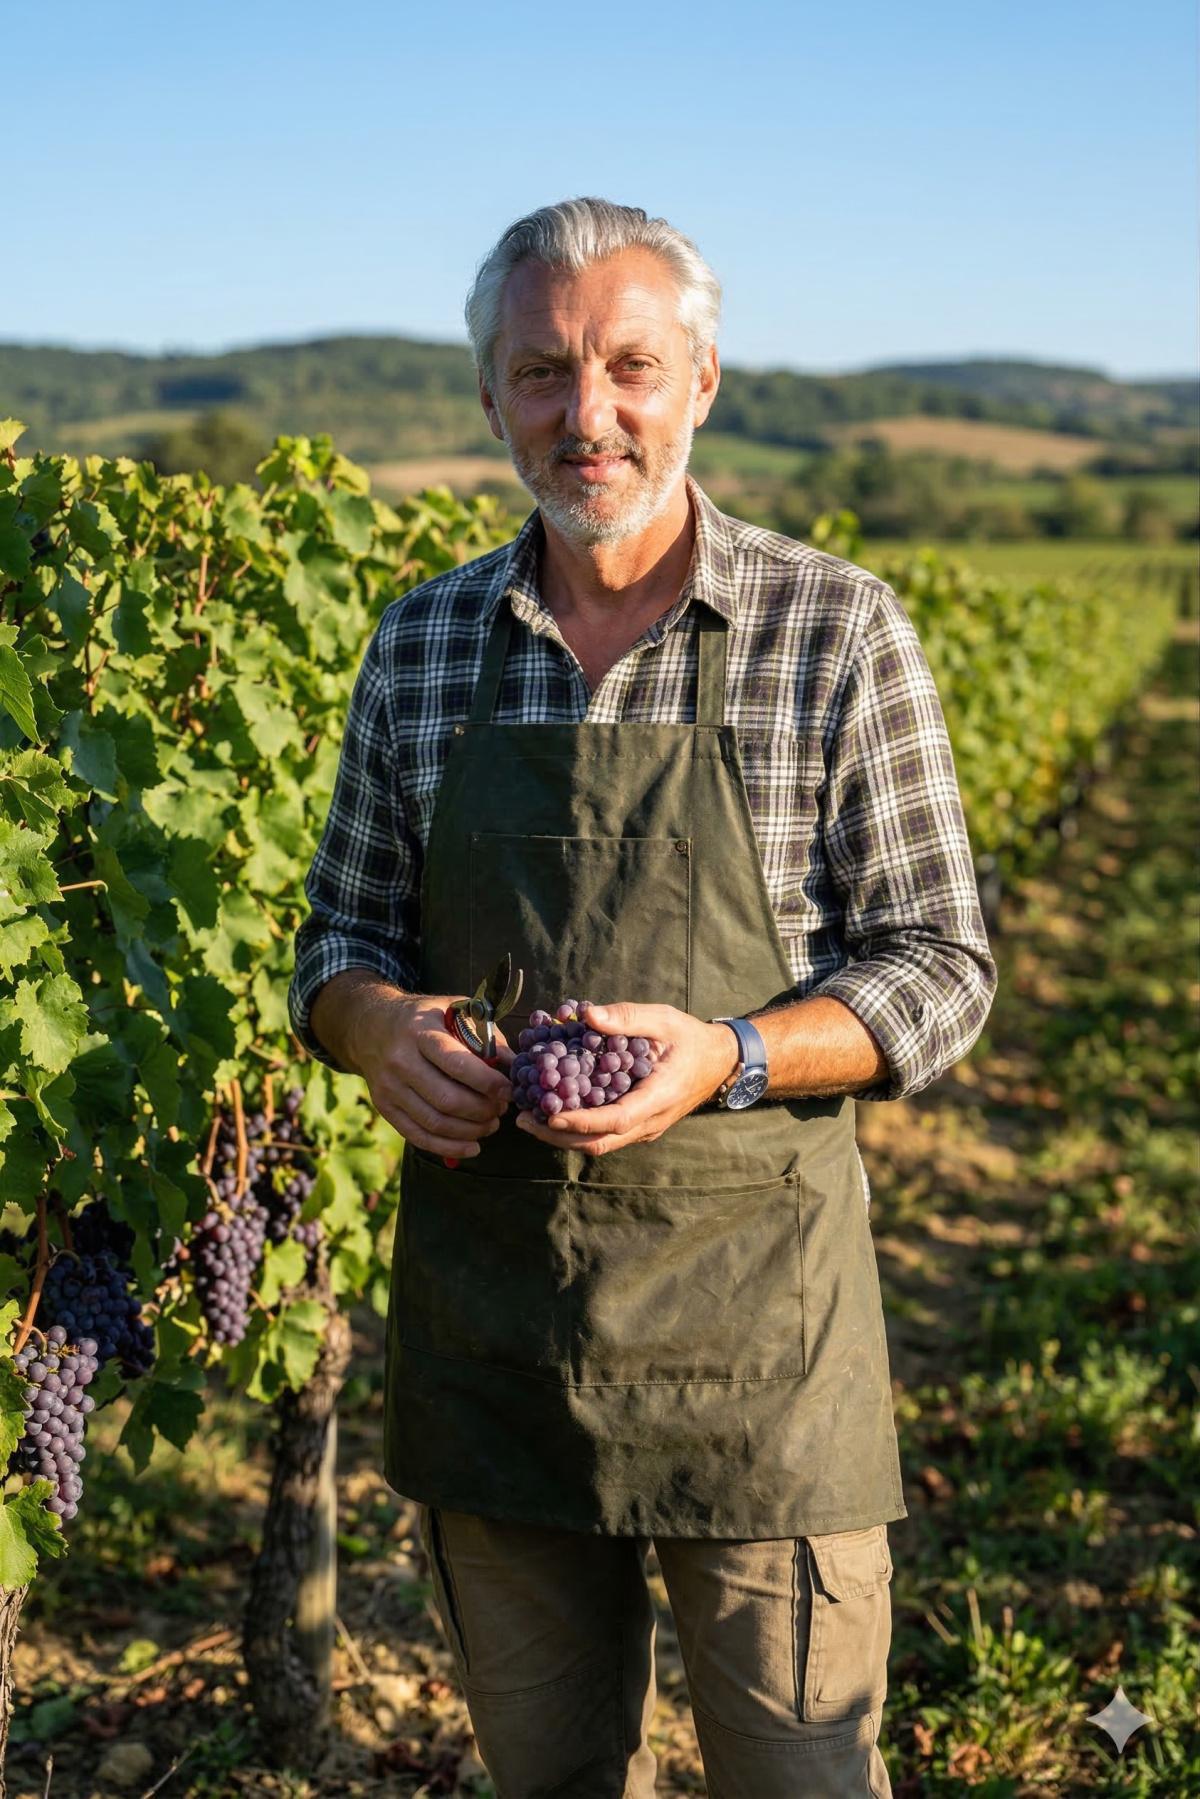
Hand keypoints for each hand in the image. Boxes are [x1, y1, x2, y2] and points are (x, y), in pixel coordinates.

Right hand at [353, 993, 512, 1158]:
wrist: (370, 1027)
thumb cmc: (423, 1018)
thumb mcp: (453, 1011)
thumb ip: (484, 1036)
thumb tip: (514, 1066)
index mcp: (420, 1032)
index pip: (457, 1063)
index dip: (487, 1082)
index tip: (508, 1090)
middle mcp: (400, 1061)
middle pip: (447, 1099)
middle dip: (482, 1110)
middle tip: (501, 1110)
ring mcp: (389, 1087)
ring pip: (435, 1122)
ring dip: (470, 1131)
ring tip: (491, 1125)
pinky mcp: (384, 1107)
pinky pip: (418, 1136)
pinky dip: (448, 1147)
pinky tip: (472, 1146)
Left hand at [515, 1001, 739, 1156]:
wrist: (718, 1061)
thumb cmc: (690, 1038)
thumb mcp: (664, 1019)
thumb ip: (627, 1017)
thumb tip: (586, 1014)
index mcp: (658, 1097)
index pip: (615, 1120)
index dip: (581, 1122)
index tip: (550, 1116)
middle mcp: (650, 1121)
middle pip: (600, 1142)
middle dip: (559, 1137)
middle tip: (524, 1120)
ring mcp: (645, 1128)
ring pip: (601, 1144)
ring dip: (564, 1136)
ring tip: (530, 1118)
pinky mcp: (639, 1125)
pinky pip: (606, 1135)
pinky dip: (578, 1129)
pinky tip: (554, 1112)